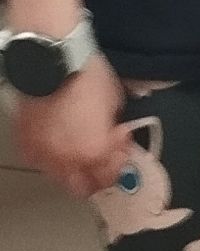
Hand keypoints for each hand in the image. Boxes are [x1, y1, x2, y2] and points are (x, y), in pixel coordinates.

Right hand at [14, 53, 126, 198]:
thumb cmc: (88, 77)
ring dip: (75, 171)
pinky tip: (60, 144)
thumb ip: (114, 125)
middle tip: (105, 160)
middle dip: (98, 178)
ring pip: (61, 179)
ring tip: (82, 152)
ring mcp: (43, 156)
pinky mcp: (26, 147)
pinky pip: (41, 163)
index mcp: (95, 150)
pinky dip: (53, 158)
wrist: (53, 63)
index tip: (122, 146)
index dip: (119, 161)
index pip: (111, 174)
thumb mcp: (114, 100)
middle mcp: (68, 161)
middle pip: (84, 188)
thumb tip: (116, 134)